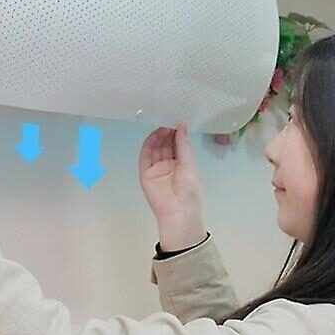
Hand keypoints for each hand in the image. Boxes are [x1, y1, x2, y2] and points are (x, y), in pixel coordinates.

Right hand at [139, 124, 206, 251]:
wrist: (178, 213)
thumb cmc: (189, 192)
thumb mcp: (189, 166)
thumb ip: (183, 146)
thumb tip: (182, 126)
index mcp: (182, 165)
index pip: (178, 145)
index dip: (178, 134)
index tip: (178, 121)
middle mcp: (168, 165)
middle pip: (166, 145)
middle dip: (167, 133)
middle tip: (169, 120)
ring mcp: (156, 168)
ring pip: (156, 148)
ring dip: (158, 136)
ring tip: (163, 125)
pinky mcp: (146, 172)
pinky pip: (145, 155)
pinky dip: (148, 144)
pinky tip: (154, 135)